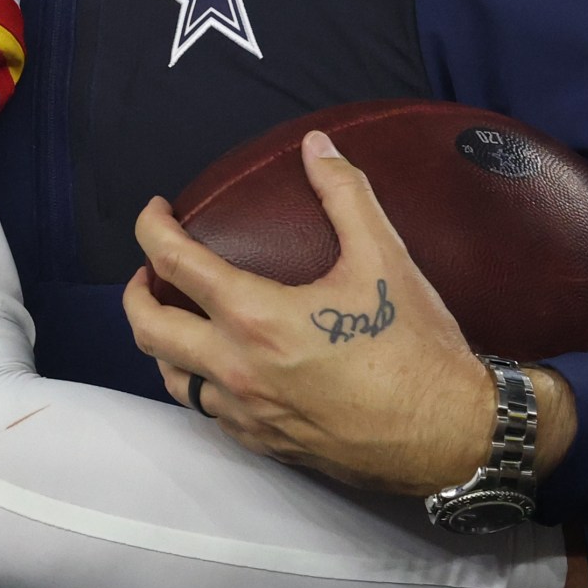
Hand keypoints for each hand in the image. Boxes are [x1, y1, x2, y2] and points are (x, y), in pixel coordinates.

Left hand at [121, 130, 501, 497]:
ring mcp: (247, 413)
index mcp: (256, 319)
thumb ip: (344, 193)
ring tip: (180, 316)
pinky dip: (199, 381)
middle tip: (152, 269)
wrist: (451, 435)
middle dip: (137, 291)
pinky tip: (221, 365)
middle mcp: (237, 370)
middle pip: (148, 329)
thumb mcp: (384, 258)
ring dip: (163, 342)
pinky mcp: (265, 443)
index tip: (156, 212)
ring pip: (171, 378)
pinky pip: (208, 412)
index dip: (151, 229)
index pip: (172, 264)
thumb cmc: (418, 348)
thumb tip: (316, 144)